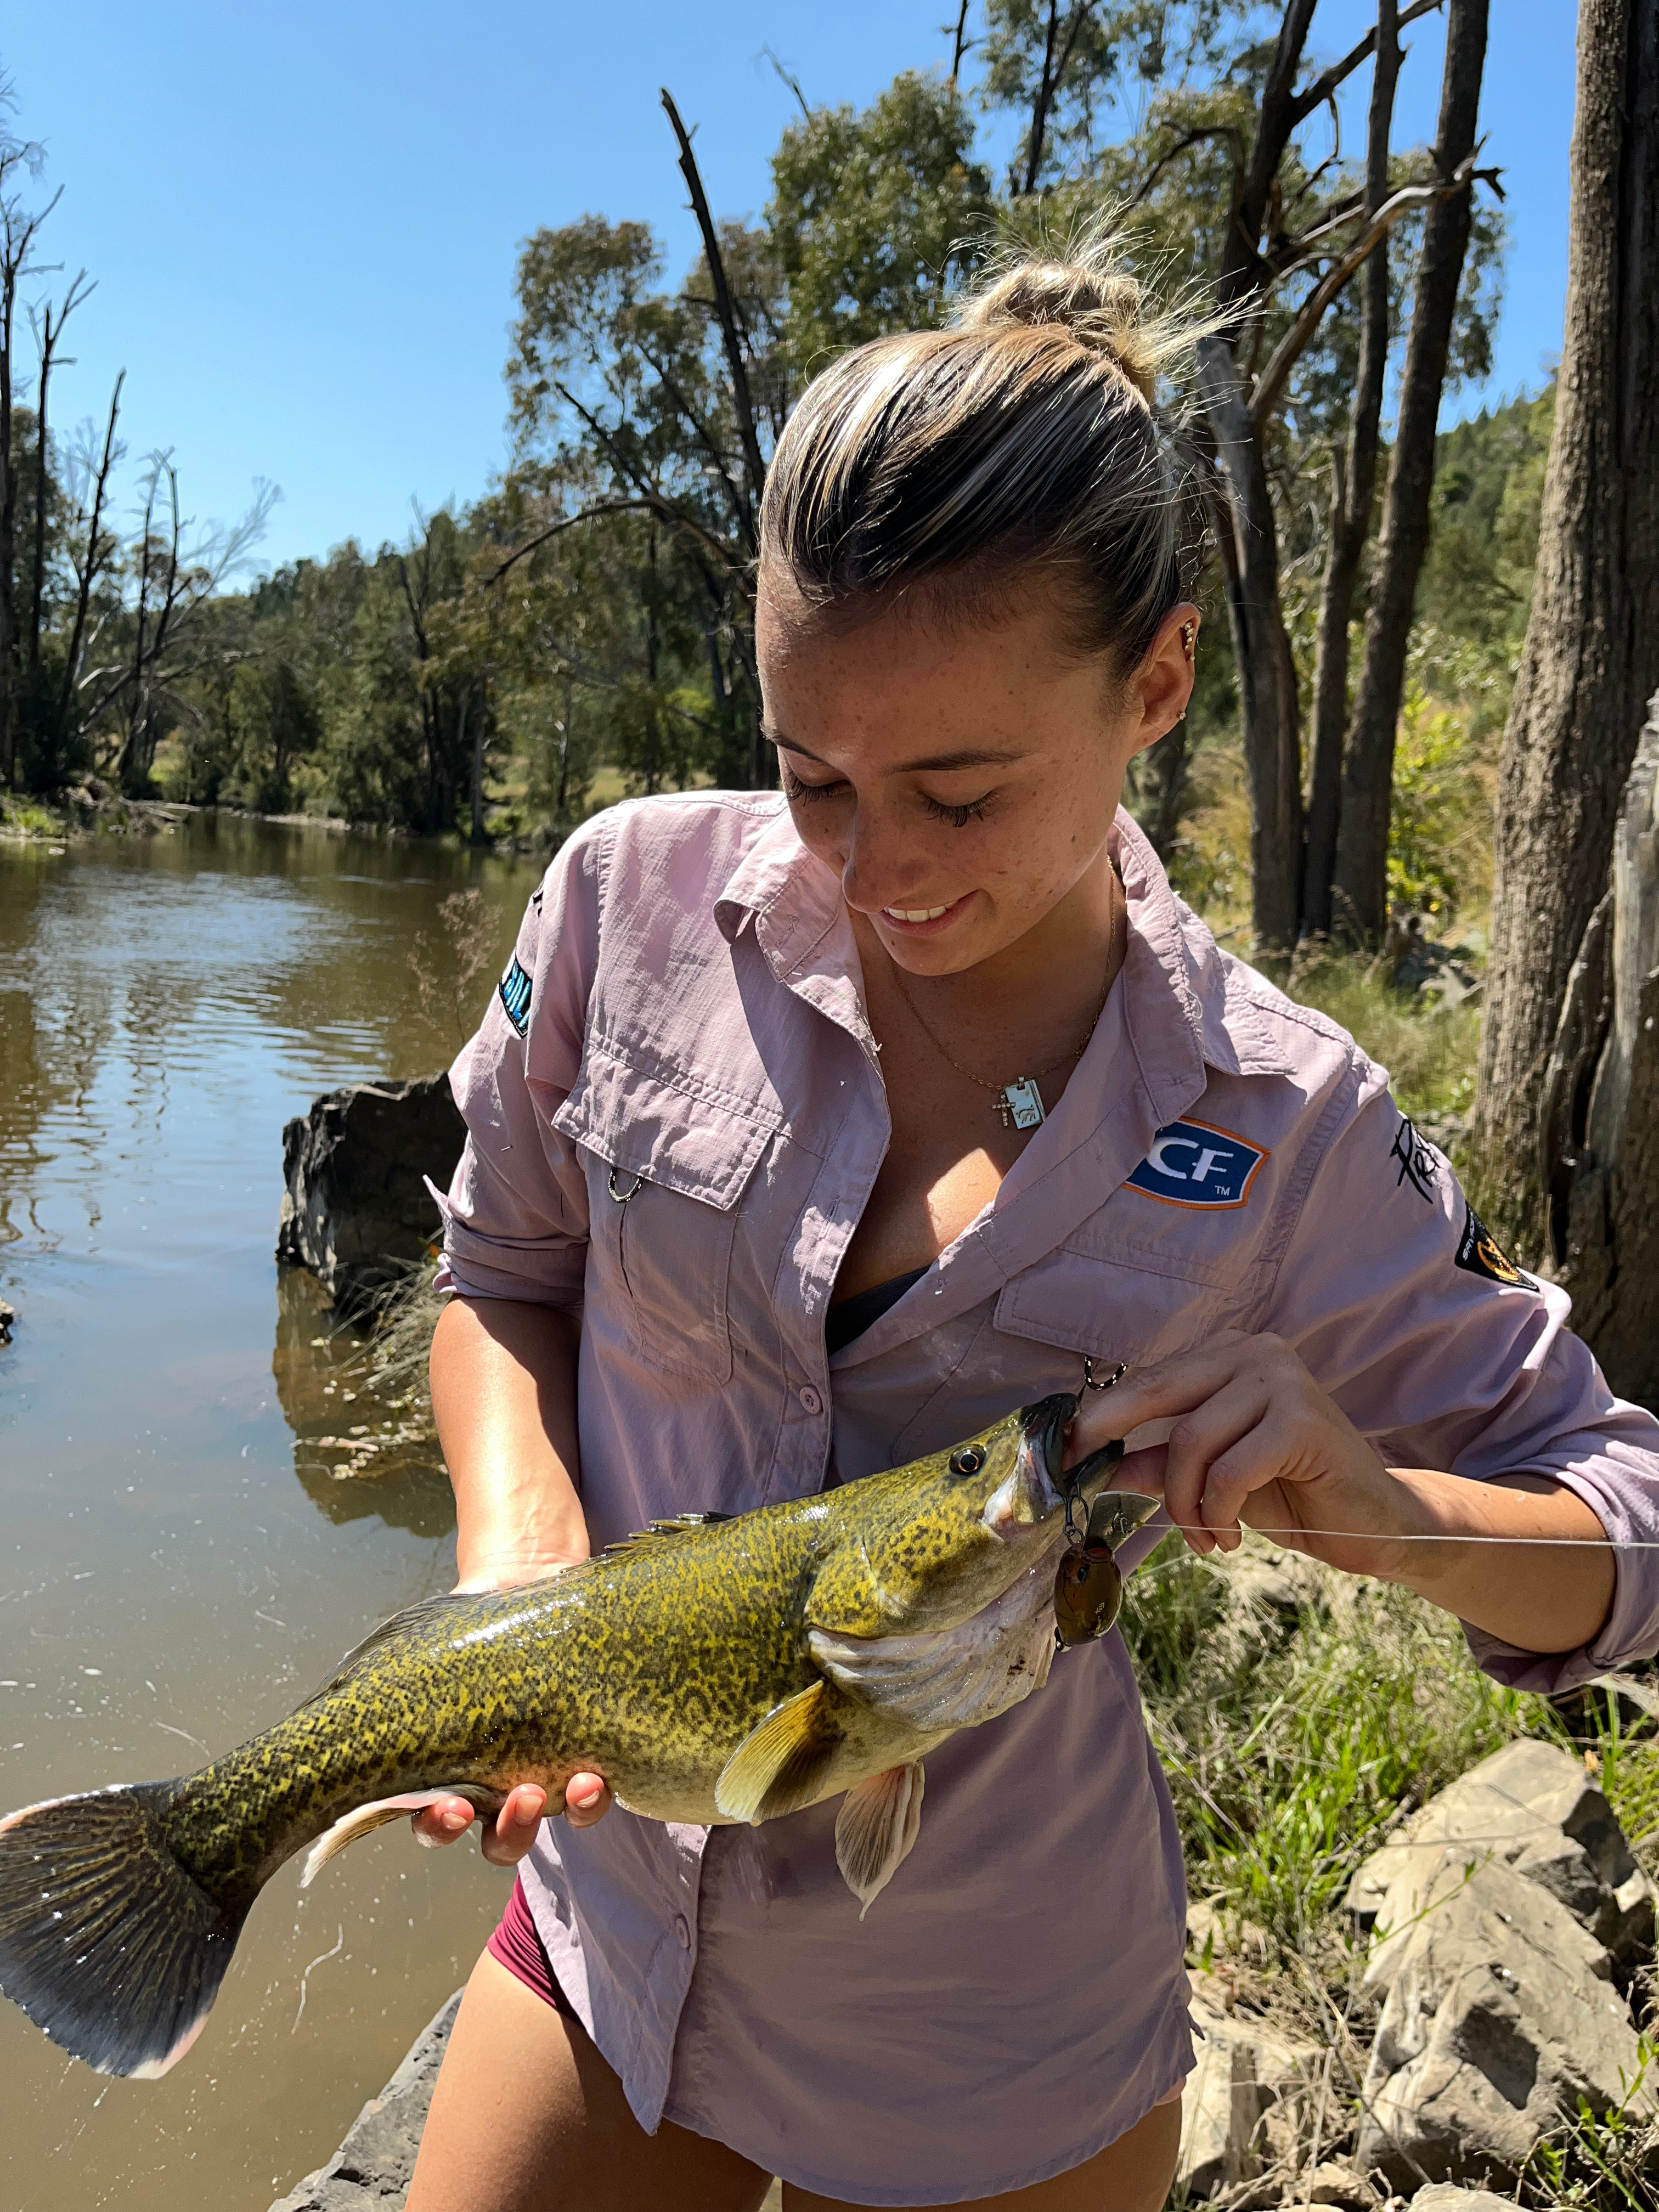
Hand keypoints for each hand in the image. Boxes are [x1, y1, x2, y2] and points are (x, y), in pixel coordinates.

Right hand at [412, 1555, 612, 1857]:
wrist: (526, 1591)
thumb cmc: (468, 1628)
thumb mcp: (430, 1645)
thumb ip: (402, 1670)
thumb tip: (366, 1681)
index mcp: (443, 1773)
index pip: (432, 1820)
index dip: (440, 1824)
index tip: (452, 1805)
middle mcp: (492, 1791)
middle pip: (495, 1841)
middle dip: (507, 1830)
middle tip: (521, 1798)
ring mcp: (538, 1781)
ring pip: (544, 1827)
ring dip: (553, 1819)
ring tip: (570, 1786)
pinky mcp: (580, 1763)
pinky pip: (586, 1802)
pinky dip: (592, 1799)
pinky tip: (596, 1778)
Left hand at [1065, 1331, 1406, 1576]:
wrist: (1373, 1522)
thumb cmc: (1289, 1493)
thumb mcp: (1208, 1477)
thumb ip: (1154, 1464)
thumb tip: (1087, 1468)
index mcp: (1228, 1355)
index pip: (1147, 1380)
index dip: (1098, 1418)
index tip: (1059, 1454)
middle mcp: (1255, 1352)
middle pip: (1156, 1393)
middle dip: (1108, 1441)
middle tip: (1082, 1484)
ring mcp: (1283, 1380)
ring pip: (1190, 1441)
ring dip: (1184, 1504)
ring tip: (1205, 1538)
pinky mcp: (1303, 1419)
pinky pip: (1229, 1470)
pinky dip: (1217, 1512)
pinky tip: (1230, 1536)